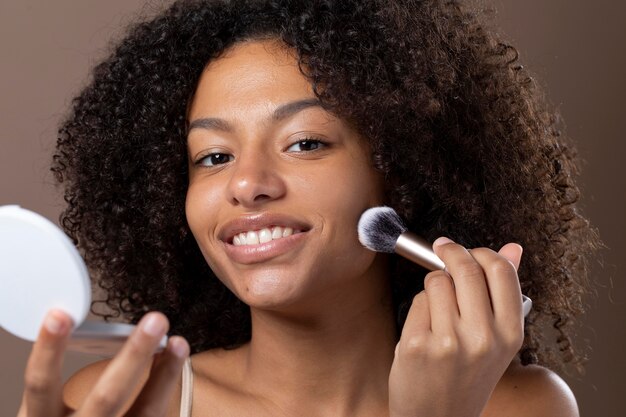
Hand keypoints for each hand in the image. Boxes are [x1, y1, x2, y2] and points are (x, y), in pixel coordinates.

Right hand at [17, 310, 188, 416]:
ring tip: (178, 343)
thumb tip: (79, 334)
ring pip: (146, 412)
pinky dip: (165, 389)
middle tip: (156, 321)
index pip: (42, 386)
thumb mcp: (46, 413)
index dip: (49, 351)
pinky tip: (172, 365)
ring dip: (166, 375)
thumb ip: (58, 387)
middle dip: (135, 356)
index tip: (60, 317)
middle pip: (107, 397)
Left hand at [388, 238, 524, 416]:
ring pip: (437, 281)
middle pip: (466, 268)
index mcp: (510, 333)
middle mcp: (483, 338)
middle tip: (442, 249)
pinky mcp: (416, 345)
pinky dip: (419, 308)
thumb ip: (504, 293)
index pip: (500, 270)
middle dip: (450, 252)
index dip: (481, 251)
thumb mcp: (497, 340)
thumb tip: (514, 248)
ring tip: (437, 308)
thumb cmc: (467, 376)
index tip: (467, 250)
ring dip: (434, 285)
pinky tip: (424, 329)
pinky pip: (417, 302)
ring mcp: (448, 342)